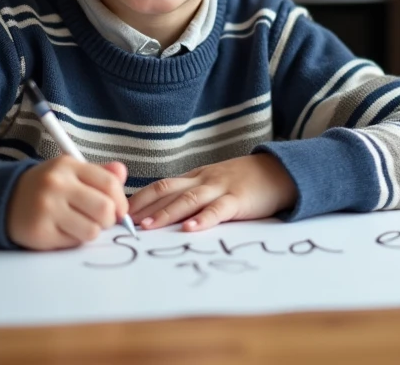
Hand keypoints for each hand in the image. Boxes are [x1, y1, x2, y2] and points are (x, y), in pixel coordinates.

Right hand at [6, 156, 128, 250]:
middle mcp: (56, 185)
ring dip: (92, 231)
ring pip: (92, 231)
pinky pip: (74, 243)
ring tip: (80, 225)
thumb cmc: (46, 187)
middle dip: (109, 219)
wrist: (5, 200)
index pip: (110, 183)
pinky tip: (62, 230)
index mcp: (67, 166)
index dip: (121, 201)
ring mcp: (47, 209)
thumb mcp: (70, 172)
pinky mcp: (40, 232)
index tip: (118, 209)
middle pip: (105, 209)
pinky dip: (74, 240)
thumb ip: (99, 173)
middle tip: (100, 220)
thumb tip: (123, 173)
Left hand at [127, 153, 296, 232]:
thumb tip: (164, 214)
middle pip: (167, 190)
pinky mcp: (238, 200)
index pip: (161, 185)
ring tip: (147, 227)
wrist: (280, 171)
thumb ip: (193, 194)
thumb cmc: (245, 181)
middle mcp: (203, 179)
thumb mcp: (214, 183)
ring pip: (188, 199)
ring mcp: (220, 188)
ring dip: (166, 214)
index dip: (140, 198)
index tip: (119, 212)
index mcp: (196, 176)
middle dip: (143, 206)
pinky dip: (203, 219)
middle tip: (122, 222)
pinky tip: (190, 229)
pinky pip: (218, 210)